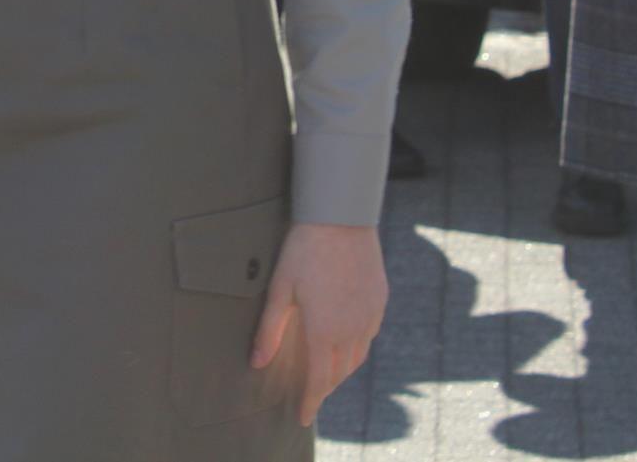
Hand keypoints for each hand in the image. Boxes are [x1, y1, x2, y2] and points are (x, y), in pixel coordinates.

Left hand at [253, 222, 385, 426]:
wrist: (342, 219)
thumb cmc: (304, 251)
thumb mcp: (280, 289)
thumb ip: (269, 329)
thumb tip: (257, 363)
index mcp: (324, 331)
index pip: (318, 379)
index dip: (310, 401)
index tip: (303, 418)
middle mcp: (352, 330)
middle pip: (339, 373)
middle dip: (324, 388)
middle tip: (310, 396)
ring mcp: (370, 317)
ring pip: (357, 358)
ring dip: (341, 371)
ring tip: (324, 374)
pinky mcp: (379, 303)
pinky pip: (369, 337)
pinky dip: (355, 349)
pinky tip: (345, 344)